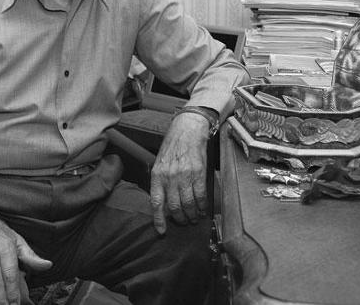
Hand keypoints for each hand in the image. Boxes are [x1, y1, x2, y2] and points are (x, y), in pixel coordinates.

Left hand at [150, 112, 208, 233]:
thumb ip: (161, 181)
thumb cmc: (173, 145)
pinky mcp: (198, 173)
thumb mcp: (160, 163)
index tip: (162, 231)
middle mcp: (170, 177)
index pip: (156, 202)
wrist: (188, 129)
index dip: (159, 219)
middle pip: (174, 206)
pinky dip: (202, 206)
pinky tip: (203, 209)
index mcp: (157, 175)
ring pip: (188, 204)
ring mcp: (184, 175)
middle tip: (183, 223)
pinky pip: (200, 195)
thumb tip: (164, 200)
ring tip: (194, 218)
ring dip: (192, 215)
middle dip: (180, 219)